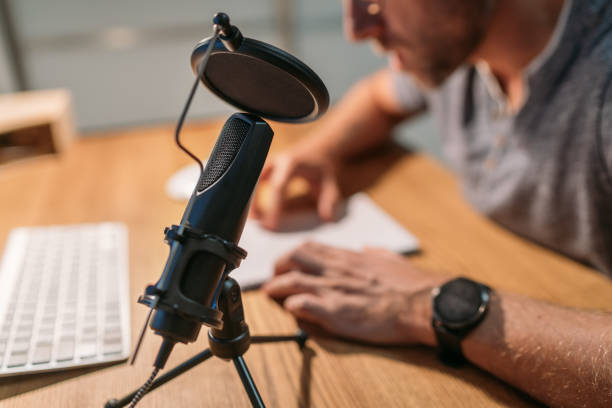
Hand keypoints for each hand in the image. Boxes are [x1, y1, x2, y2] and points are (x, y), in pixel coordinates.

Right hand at [251, 144, 341, 229]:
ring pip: (253, 182)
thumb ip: (329, 200)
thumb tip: (327, 218)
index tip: (271, 225)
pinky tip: (256, 213)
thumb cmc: (323, 166)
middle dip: (255, 204)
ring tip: (254, 221)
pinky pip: (255, 182)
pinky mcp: (267, 168)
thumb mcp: (330, 183)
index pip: (278, 187)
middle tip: (259, 225)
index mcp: (291, 163)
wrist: (320, 149)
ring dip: (252, 201)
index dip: (273, 207)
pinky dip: (254, 197)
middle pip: (258, 183)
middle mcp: (277, 161)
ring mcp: (270, 164)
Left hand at [262, 242, 444, 345]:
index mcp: (348, 258)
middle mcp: (336, 270)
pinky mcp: (337, 312)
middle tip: (275, 279)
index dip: (292, 255)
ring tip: (272, 294)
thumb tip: (367, 249)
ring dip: (276, 287)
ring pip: (292, 281)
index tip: (287, 264)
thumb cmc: (410, 283)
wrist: (423, 302)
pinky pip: (303, 305)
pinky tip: (292, 310)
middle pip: (293, 259)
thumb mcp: (390, 259)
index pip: (309, 248)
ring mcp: (335, 290)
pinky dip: (293, 306)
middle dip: (278, 268)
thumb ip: (374, 253)